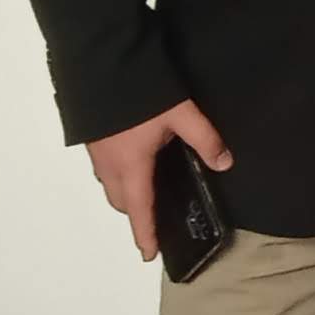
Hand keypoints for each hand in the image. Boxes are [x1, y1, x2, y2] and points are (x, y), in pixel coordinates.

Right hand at [83, 99, 231, 262]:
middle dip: (135, 212)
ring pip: (108, 182)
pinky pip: (103, 165)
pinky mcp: (90, 135)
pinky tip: (131, 156)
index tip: (149, 254)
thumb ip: (204, 139)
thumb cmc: (139, 90)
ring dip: (124, 191)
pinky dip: (116, 172)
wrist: (100, 60)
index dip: (145, 234)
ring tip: (144, 188)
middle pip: (120, 200)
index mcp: (131, 165)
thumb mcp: (181, 115)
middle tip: (152, 217)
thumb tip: (224, 163)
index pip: (139, 209)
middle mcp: (108, 163)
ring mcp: (95, 150)